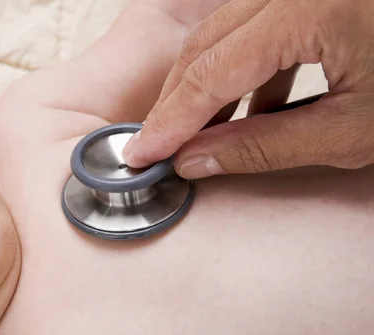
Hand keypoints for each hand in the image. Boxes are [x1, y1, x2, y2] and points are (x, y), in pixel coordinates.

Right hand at [122, 0, 373, 179]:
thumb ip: (264, 145)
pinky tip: (249, 108)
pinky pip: (258, 24)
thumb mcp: (356, 130)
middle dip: (176, 99)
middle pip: (206, 42)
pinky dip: (243, 68)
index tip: (143, 153)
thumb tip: (197, 159)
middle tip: (156, 145)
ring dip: (204, 84)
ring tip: (195, 134)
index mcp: (313, 8)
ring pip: (226, 30)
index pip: (212, 72)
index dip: (171, 119)